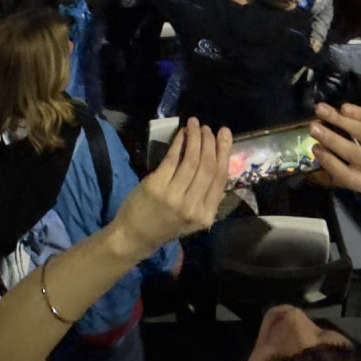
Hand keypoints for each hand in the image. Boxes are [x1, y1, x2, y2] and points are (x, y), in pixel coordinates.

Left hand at [110, 119, 232, 255]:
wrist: (135, 236)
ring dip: (195, 138)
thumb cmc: (166, 224)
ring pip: (192, 160)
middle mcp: (192, 206)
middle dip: (210, 142)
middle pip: (207, 166)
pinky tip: (181, 133)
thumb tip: (219, 164)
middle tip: (208, 128)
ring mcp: (174, 196)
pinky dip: (179, 143)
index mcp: (205, 215)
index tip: (225, 135)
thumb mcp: (193, 218)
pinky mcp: (156, 186)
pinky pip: (172, 159)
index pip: (220, 179)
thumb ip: (207, 196)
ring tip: (195, 124)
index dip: (224, 153)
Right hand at [310, 102, 360, 199]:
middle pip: (356, 154)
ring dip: (340, 121)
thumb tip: (317, 163)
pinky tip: (344, 108)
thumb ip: (347, 177)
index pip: (351, 178)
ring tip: (321, 111)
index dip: (331, 164)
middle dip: (332, 139)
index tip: (315, 149)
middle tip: (313, 128)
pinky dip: (359, 113)